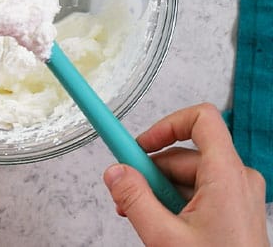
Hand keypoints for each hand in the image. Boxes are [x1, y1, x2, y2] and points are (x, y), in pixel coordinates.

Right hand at [103, 103, 268, 246]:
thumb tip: (114, 173)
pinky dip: (177, 203)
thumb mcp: (165, 237)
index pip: (201, 119)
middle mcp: (239, 179)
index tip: (139, 145)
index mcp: (227, 176)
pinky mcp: (237, 210)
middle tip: (128, 196)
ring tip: (145, 219)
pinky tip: (162, 225)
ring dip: (161, 192)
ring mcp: (240, 196)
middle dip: (151, 172)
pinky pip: (200, 192)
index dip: (166, 124)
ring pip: (189, 176)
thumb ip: (134, 199)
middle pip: (185, 154)